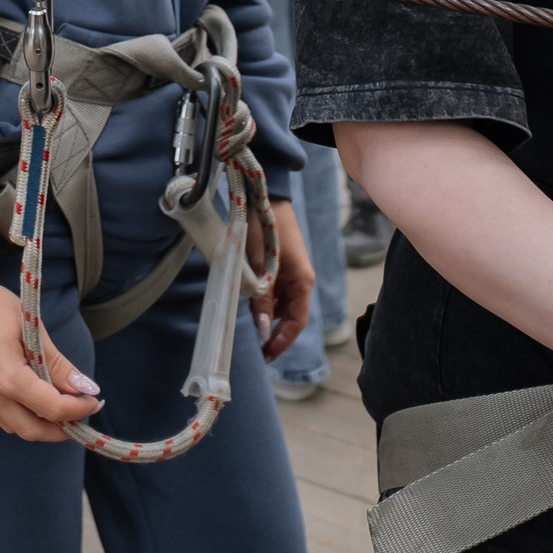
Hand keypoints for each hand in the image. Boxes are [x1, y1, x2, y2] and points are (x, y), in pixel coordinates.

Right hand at [0, 255, 103, 440]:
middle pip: (32, 430)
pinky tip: (28, 400)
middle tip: (80, 416)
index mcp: (8, 379)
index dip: (78, 409)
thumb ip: (57, 363)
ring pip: (13, 427)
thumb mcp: (31, 328)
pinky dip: (17, 417)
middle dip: (60, 430)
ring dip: (38, 424)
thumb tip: (85, 387)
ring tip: (58, 407)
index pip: (52, 408)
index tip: (95, 401)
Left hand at [254, 197, 313, 360]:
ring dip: (268, 321)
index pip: (297, 322)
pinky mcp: (280, 268)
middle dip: (274, 335)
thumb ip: (262, 298)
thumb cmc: (265, 228)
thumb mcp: (261, 265)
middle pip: (290, 317)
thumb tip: (263, 330)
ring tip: (250, 334)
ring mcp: (290, 274)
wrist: (264, 197)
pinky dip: (264, 305)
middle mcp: (300, 281)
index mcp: (302, 281)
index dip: (283, 341)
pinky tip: (250, 311)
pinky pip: (275, 294)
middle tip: (255, 351)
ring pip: (281, 307)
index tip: (267, 355)